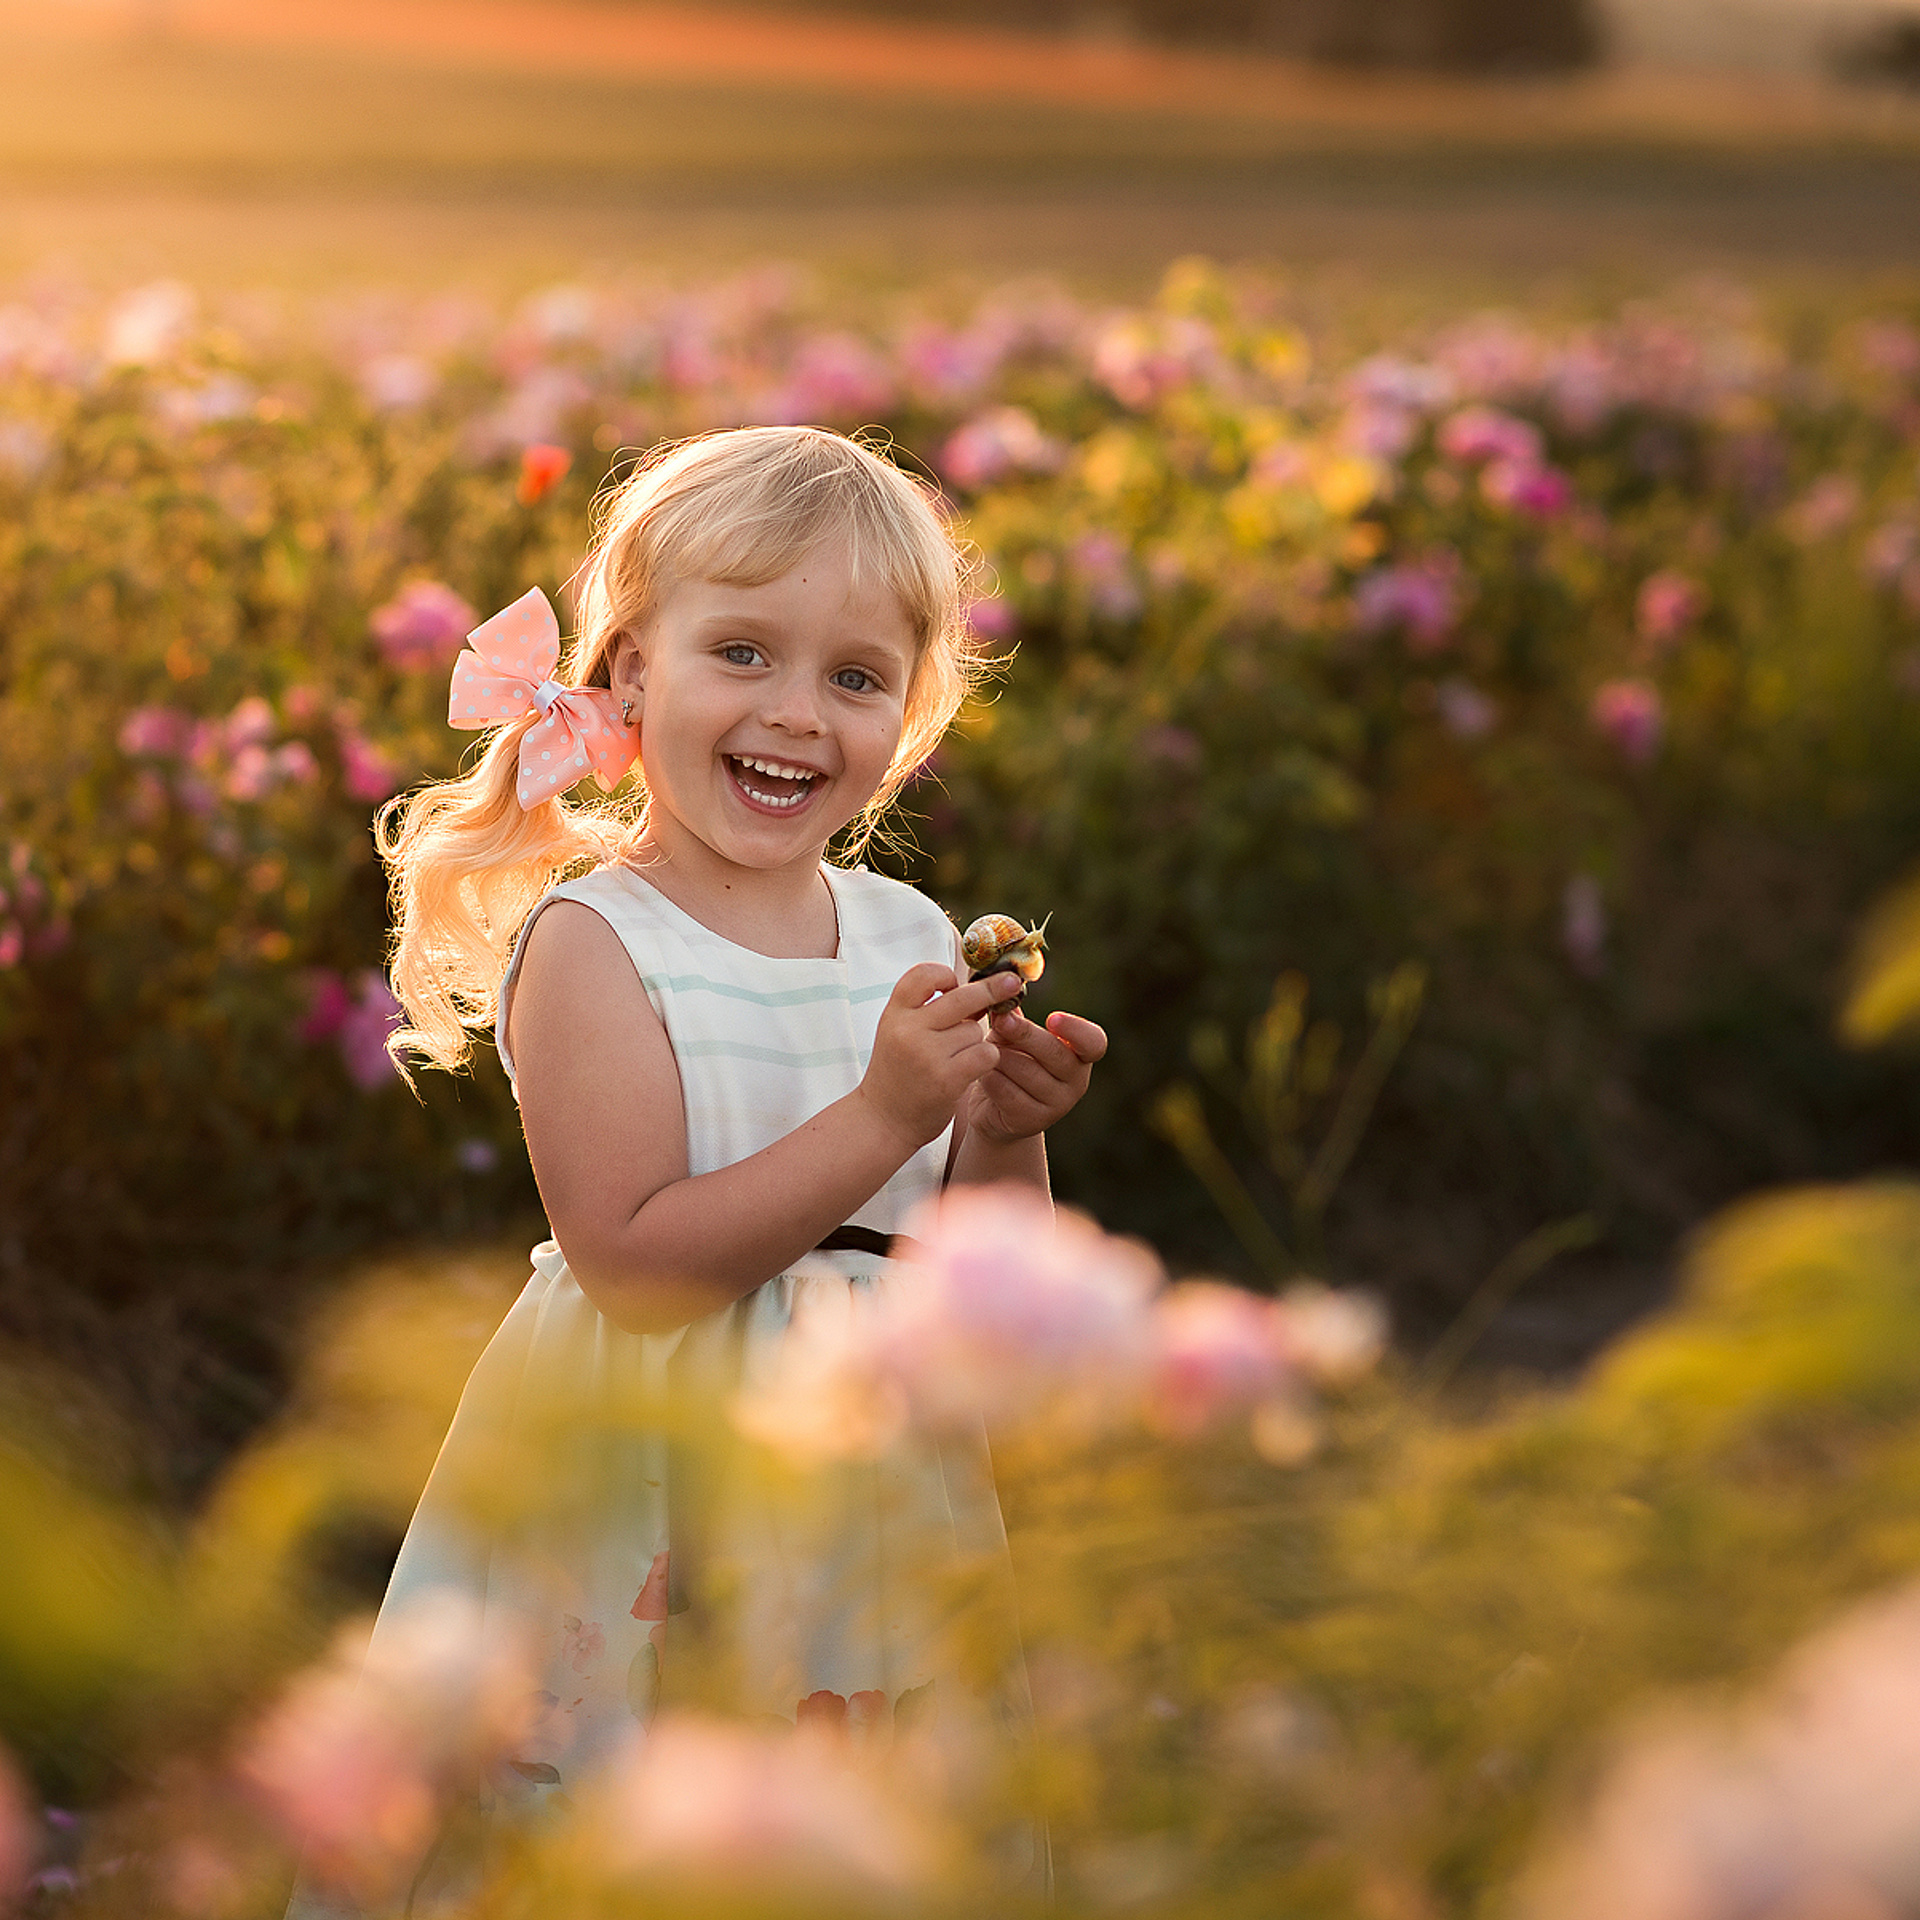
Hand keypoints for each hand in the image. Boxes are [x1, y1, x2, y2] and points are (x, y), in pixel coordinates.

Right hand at [857, 964, 1026, 1149]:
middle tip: (1012, 982)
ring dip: (976, 1041)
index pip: (923, 974)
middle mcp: (908, 1030)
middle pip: (962, 997)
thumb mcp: (898, 1033)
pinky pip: (985, 1054)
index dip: (945, 974)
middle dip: (992, 989)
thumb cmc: (897, 1074)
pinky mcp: (946, 1079)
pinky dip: (987, 1059)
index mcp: (894, 1014)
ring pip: (976, 1030)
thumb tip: (978, 989)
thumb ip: (927, 1011)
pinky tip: (973, 1068)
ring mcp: (926, 1054)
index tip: (956, 983)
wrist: (881, 1121)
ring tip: (957, 1057)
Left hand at [961, 1001, 1107, 1145]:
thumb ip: (1014, 1017)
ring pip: (1026, 1071)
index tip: (1052, 1018)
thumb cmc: (1010, 1063)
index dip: (1076, 1030)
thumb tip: (1004, 988)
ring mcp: (1057, 1105)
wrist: (995, 1110)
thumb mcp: (1014, 1038)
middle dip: (1024, 1034)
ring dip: (1000, 1057)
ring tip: (984, 1050)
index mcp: (1080, 1055)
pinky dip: (990, 1078)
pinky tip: (981, 1072)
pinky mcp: (1032, 1121)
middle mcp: (1077, 1082)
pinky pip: (1008, 1092)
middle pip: (1054, 1053)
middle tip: (1001, 1020)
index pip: (1094, 1042)